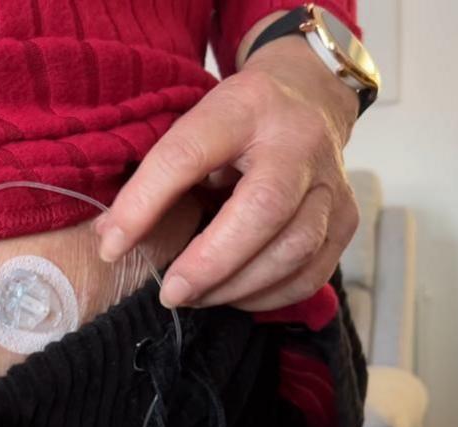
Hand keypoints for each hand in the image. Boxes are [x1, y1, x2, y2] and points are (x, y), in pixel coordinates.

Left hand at [95, 30, 360, 310]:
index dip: (144, 204)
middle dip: (210, 262)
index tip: (112, 247)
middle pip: (262, 210)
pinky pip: (312, 272)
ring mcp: (331, 182)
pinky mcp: (346, 217)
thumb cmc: (239, 120)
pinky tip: (235, 296)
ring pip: (293, 249)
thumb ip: (159, 175)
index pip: (188, 154)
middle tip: (171, 292)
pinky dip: (270, 295)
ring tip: (196, 297)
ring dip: (237, 286)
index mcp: (245, 108)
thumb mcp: (196, 125)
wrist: (311, 97)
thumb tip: (111, 240)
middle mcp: (298, 143)